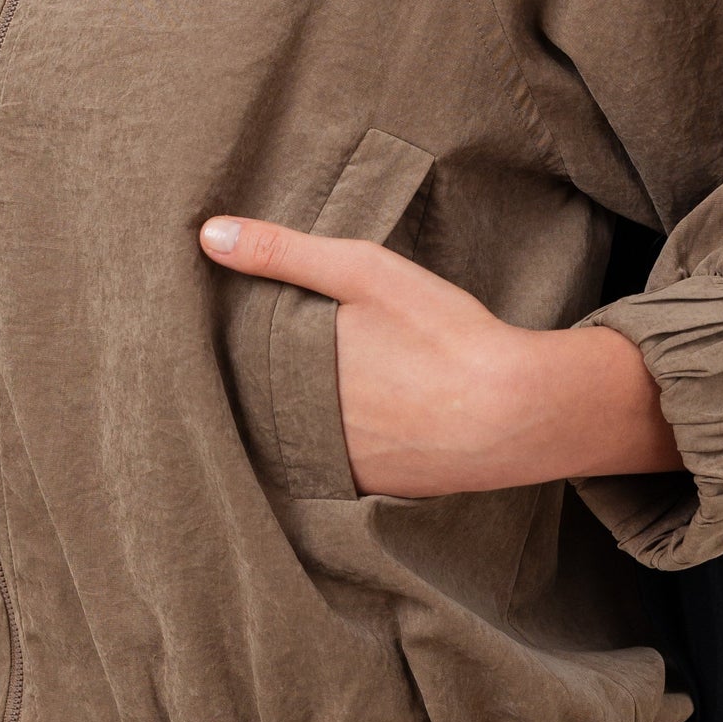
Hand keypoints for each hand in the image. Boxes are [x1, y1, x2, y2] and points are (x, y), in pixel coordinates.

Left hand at [198, 214, 679, 496]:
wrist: (514, 412)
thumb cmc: (442, 333)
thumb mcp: (365, 272)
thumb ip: (283, 253)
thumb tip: (208, 233)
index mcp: (288, 375)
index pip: (229, 365)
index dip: (228, 348)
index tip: (223, 332)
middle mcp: (298, 428)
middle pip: (257, 402)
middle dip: (258, 382)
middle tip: (275, 357)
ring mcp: (332, 465)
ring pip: (291, 436)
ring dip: (293, 416)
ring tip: (320, 385)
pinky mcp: (367, 488)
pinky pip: (329, 465)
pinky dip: (332, 443)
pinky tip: (358, 420)